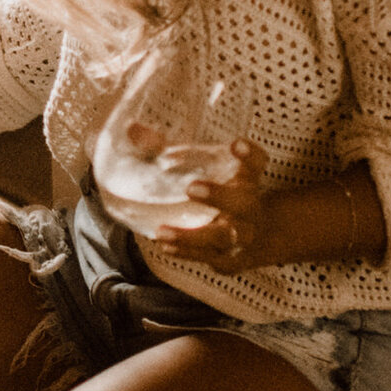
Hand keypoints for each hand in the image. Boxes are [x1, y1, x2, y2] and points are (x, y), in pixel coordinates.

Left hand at [153, 138, 268, 273]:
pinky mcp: (230, 259)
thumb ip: (166, 148)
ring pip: (225, 237)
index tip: (236, 144)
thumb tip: (132, 130)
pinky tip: (165, 245)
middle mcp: (250, 209)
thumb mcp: (202, 169)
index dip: (250, 155)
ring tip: (162, 231)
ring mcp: (242, 237)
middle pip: (245, 204)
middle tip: (191, 188)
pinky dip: (187, 252)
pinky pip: (210, 257)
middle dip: (220, 196)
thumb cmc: (221, 195)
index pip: (257, 164)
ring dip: (193, 236)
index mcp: (247, 181)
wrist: (258, 240)